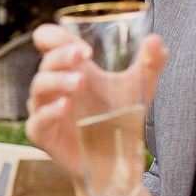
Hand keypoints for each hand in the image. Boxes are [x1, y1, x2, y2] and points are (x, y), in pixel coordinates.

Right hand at [25, 26, 166, 178]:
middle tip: (86, 53)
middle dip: (63, 54)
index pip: (48, 41)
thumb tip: (157, 41)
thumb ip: (149, 64)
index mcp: (70, 67)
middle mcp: (53, 85)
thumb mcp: (138, 88)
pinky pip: (37, 119)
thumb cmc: (119, 118)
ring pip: (39, 87)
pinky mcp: (42, 133)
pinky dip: (50, 111)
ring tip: (81, 81)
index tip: (82, 42)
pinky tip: (66, 106)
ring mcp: (44, 108)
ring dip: (58, 80)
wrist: (115, 160)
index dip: (54, 35)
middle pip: (46, 61)